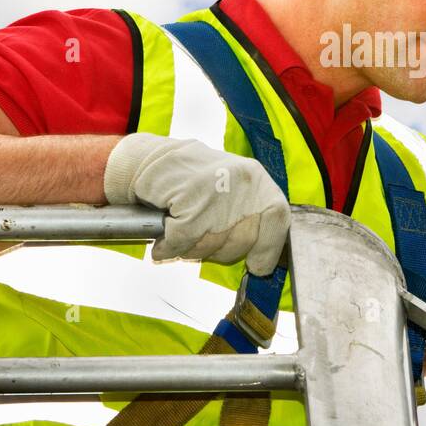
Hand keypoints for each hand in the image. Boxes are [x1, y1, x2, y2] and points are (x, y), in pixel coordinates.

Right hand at [103, 132, 289, 275]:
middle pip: (243, 240)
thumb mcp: (232, 190)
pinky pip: (182, 241)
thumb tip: (265, 256)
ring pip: (212, 244)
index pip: (277, 218)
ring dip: (193, 248)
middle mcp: (241, 182)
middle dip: (221, 250)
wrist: (148, 160)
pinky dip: (169, 247)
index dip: (268, 248)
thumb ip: (249, 216)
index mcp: (256, 180)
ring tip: (183, 230)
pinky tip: (164, 239)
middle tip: (202, 238)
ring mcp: (215, 191)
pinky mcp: (187, 200)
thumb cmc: (190, 180)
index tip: (258, 266)